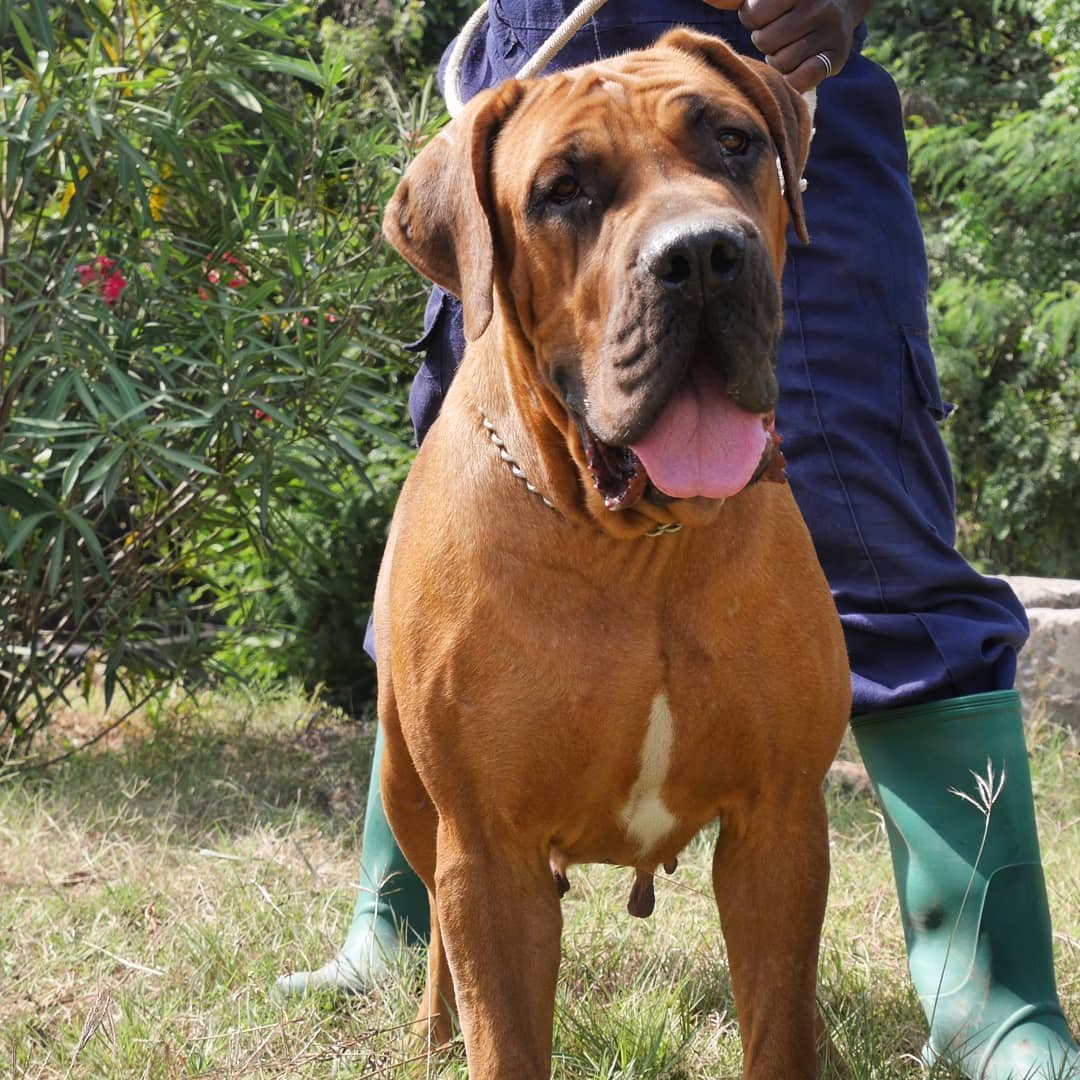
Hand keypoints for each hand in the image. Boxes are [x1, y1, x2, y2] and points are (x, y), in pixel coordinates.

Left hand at [702, 0, 873, 90]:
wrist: (842, 3)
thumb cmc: (791, 1)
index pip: (752, 14)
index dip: (753, 19)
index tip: (768, 14)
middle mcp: (816, 4)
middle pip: (765, 40)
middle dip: (766, 40)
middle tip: (781, 32)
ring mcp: (829, 29)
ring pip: (781, 62)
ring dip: (780, 60)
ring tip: (791, 46)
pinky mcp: (836, 55)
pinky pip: (801, 79)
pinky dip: (794, 78)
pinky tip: (799, 66)